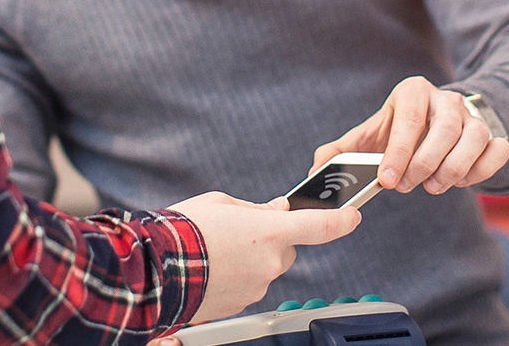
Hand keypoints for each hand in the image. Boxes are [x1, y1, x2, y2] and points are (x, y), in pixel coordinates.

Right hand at [169, 191, 359, 322]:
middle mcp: (270, 263)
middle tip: (240, 233)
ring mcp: (257, 287)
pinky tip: (213, 268)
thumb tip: (277, 210)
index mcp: (270, 231)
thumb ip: (256, 209)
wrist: (155, 270)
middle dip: (271, 240)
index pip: (320, 227)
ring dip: (251, 259)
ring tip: (217, 252)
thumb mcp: (221, 203)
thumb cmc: (185, 230)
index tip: (353, 216)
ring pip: (266, 268)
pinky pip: (250, 285)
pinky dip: (237, 276)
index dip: (342, 221)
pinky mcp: (243, 304)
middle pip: (287, 249)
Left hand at [311, 76, 508, 194]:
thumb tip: (316, 166)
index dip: (399, 152)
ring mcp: (472, 115)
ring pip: (476, 137)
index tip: (387, 181)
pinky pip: (499, 148)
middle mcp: (445, 99)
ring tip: (433, 186)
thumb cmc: (396, 133)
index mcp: (412, 92)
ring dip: (455, 169)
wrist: (433, 123)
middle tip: (408, 186)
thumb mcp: (368, 136)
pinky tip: (461, 181)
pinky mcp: (493, 133)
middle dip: (425, 163)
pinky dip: (483, 169)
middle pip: (446, 129)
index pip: (410, 118)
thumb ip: (340, 151)